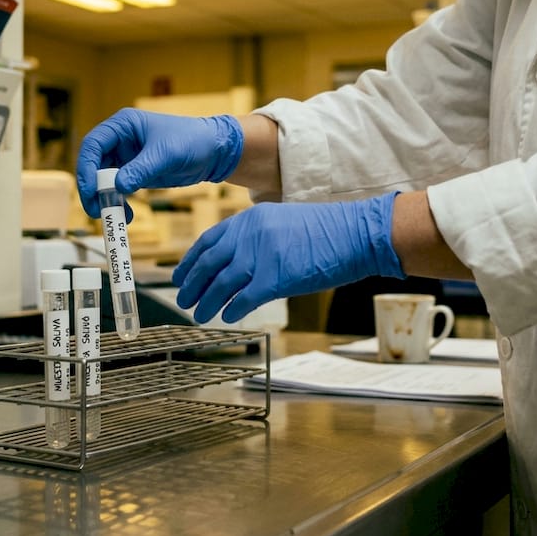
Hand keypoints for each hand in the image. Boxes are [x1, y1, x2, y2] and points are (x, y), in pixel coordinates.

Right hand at [77, 109, 243, 216]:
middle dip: (92, 188)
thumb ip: (142, 169)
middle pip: (93, 165)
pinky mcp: (135, 173)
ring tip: (111, 216)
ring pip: (103, 180)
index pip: (93, 144)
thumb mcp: (167, 154)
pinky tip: (126, 215)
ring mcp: (126, 158)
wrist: (214, 152)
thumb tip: (118, 186)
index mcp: (123, 125)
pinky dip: (118, 203)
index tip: (90, 190)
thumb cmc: (192, 141)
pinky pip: (118, 190)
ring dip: (103, 199)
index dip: (86, 167)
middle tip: (95, 210)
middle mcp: (120, 140)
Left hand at [173, 192, 404, 323]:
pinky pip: (244, 298)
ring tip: (199, 315)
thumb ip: (256, 238)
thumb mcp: (282, 223)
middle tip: (183, 301)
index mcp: (250, 218)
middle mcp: (251, 234)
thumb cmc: (326, 232)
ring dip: (207, 301)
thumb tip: (234, 264)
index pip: (209, 241)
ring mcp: (263, 255)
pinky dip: (232, 309)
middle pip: (209, 263)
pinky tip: (226, 317)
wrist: (357, 234)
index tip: (180, 276)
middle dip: (192, 284)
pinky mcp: (276, 277)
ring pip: (222, 283)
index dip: (190, 262)